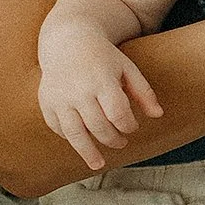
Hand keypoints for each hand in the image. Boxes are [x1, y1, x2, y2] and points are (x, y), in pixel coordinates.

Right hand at [38, 30, 162, 172]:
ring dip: (88, 152)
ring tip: (98, 164)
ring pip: (75, 134)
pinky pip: (58, 127)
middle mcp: (79, 91)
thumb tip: (159, 115)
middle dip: (112, 139)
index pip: (118, 114)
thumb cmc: (102, 57)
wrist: (67, 40)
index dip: (128, 126)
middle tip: (120, 142)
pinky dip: (69, 137)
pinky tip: (80, 140)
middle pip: (98, 127)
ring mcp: (60, 98)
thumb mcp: (127, 68)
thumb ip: (143, 92)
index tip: (131, 127)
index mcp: (102, 81)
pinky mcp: (46, 102)